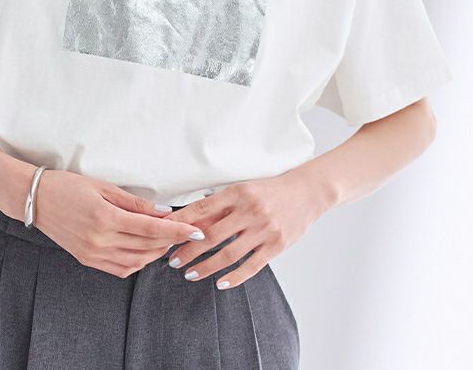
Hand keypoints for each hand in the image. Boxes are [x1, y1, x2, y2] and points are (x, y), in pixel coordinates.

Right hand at [33, 170, 207, 277]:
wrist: (35, 200)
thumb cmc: (68, 186)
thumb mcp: (103, 186)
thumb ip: (134, 202)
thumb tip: (162, 212)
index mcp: (106, 218)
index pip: (151, 229)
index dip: (177, 231)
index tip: (196, 231)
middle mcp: (101, 240)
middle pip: (147, 247)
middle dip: (171, 241)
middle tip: (186, 231)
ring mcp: (93, 254)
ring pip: (136, 261)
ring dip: (155, 252)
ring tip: (168, 239)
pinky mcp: (87, 260)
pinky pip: (120, 268)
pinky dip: (137, 262)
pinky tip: (145, 251)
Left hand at [160, 169, 333, 289]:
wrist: (306, 192)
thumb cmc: (269, 190)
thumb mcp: (243, 189)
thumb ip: (221, 205)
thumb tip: (190, 219)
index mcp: (237, 192)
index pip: (202, 209)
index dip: (182, 224)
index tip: (166, 235)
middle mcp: (250, 210)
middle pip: (211, 236)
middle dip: (189, 251)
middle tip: (173, 261)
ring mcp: (264, 229)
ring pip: (229, 254)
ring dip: (206, 267)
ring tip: (191, 274)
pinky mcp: (277, 245)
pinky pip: (251, 265)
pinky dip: (234, 277)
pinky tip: (220, 283)